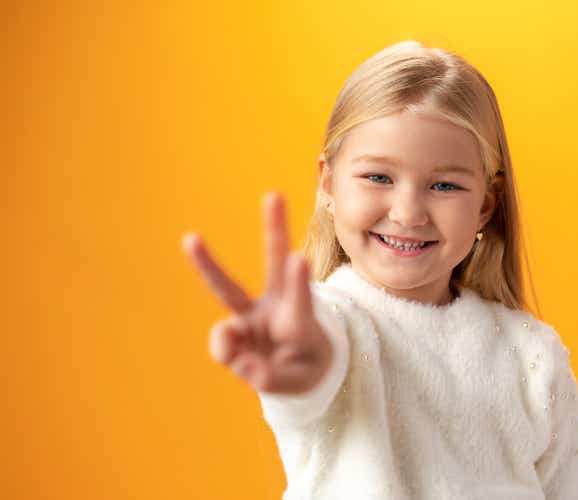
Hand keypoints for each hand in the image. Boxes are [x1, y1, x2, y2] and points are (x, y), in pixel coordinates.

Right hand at [181, 193, 332, 394]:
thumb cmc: (305, 368)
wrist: (296, 372)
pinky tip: (246, 362)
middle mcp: (275, 306)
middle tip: (274, 194)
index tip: (299, 257)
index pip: (301, 300)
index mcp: (300, 318)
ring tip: (192, 240)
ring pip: (227, 287)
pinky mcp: (232, 330)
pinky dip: (230, 356)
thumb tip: (235, 360)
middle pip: (274, 262)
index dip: (298, 282)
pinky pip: (223, 345)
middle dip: (274, 228)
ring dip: (206, 260)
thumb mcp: (300, 381)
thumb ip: (270, 376)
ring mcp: (250, 316)